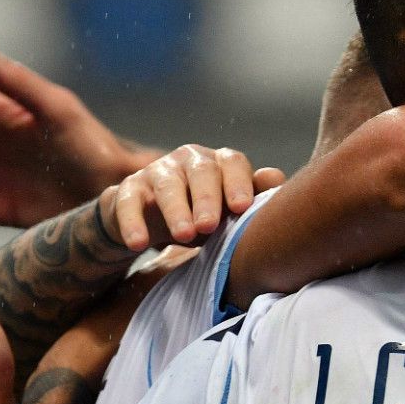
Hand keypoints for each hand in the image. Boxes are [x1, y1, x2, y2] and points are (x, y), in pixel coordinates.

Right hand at [97, 145, 287, 251]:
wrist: (150, 222)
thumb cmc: (204, 215)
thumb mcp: (230, 211)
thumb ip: (255, 196)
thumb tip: (276, 178)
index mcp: (220, 163)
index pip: (233, 163)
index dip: (238, 182)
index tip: (242, 208)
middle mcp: (190, 160)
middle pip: (201, 172)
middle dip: (207, 198)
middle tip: (210, 226)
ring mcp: (158, 172)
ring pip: (167, 185)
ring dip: (176, 210)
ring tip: (183, 236)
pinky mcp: (128, 189)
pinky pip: (128, 202)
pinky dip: (132, 223)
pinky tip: (139, 244)